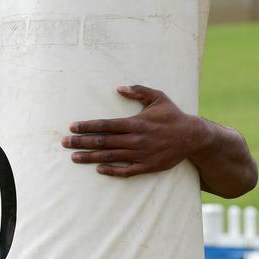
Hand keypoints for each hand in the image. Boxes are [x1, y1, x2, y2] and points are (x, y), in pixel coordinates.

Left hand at [61, 85, 204, 177]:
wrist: (194, 137)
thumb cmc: (172, 115)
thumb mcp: (158, 97)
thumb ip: (138, 91)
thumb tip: (119, 88)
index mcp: (136, 122)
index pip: (105, 125)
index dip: (87, 126)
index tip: (72, 127)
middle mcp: (136, 139)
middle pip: (103, 141)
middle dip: (82, 142)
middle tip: (64, 143)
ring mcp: (141, 154)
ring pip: (111, 156)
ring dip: (91, 157)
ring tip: (74, 157)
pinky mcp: (147, 166)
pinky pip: (127, 171)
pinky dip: (112, 170)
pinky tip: (98, 169)